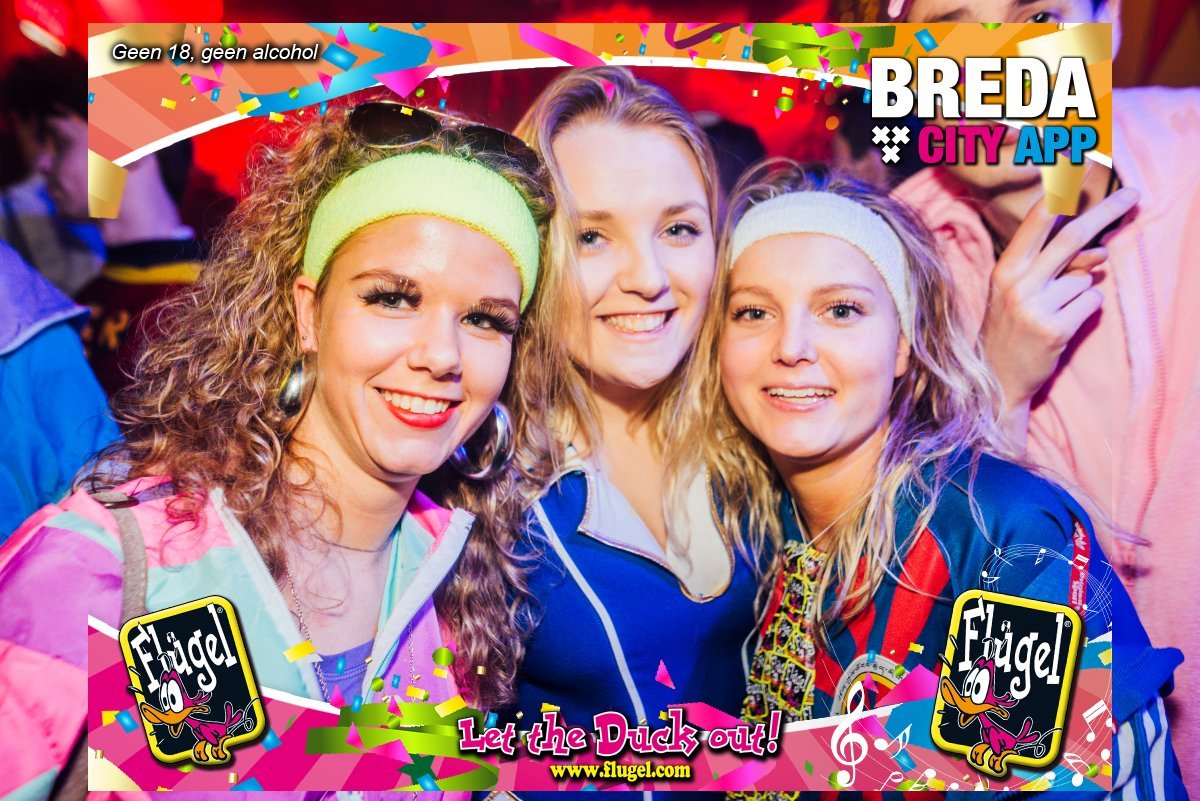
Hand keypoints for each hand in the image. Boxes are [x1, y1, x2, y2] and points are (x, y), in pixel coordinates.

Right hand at [981, 187, 1138, 438]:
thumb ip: (1053, 267)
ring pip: (1086, 278)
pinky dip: (1086, 310)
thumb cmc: (1009, 329)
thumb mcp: (1018, 292)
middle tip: (1134, 193)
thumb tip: (1099, 252)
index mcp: (1005, 269)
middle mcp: (1017, 284)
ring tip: (1057, 311)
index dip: (1061, 193)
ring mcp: (1035, 307)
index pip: (1037, 221)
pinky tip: (1063, 325)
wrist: (995, 380)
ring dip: (1083, 290)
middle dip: (1107, 211)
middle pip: (1073, 236)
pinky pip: (1091, 302)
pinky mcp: (1055, 329)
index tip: (1083, 166)